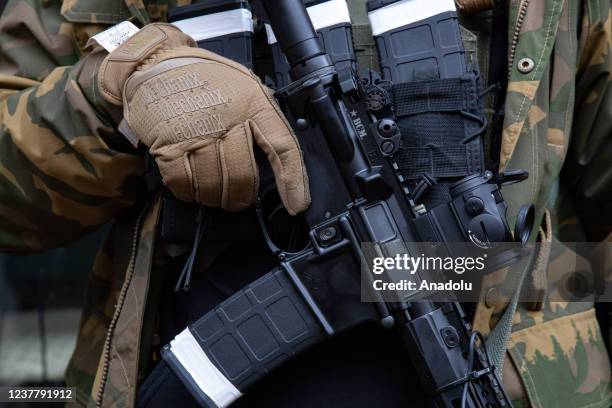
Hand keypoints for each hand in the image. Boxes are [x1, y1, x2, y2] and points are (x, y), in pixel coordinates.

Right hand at [97, 24, 309, 214]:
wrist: (157, 64)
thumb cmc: (206, 79)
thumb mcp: (246, 87)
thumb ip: (263, 118)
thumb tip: (279, 160)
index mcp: (253, 103)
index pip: (283, 148)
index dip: (293, 183)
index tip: (296, 205)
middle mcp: (226, 118)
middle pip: (244, 177)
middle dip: (244, 197)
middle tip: (241, 199)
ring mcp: (195, 133)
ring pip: (214, 186)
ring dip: (216, 198)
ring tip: (216, 194)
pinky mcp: (167, 144)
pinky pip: (183, 184)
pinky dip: (189, 193)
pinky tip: (193, 187)